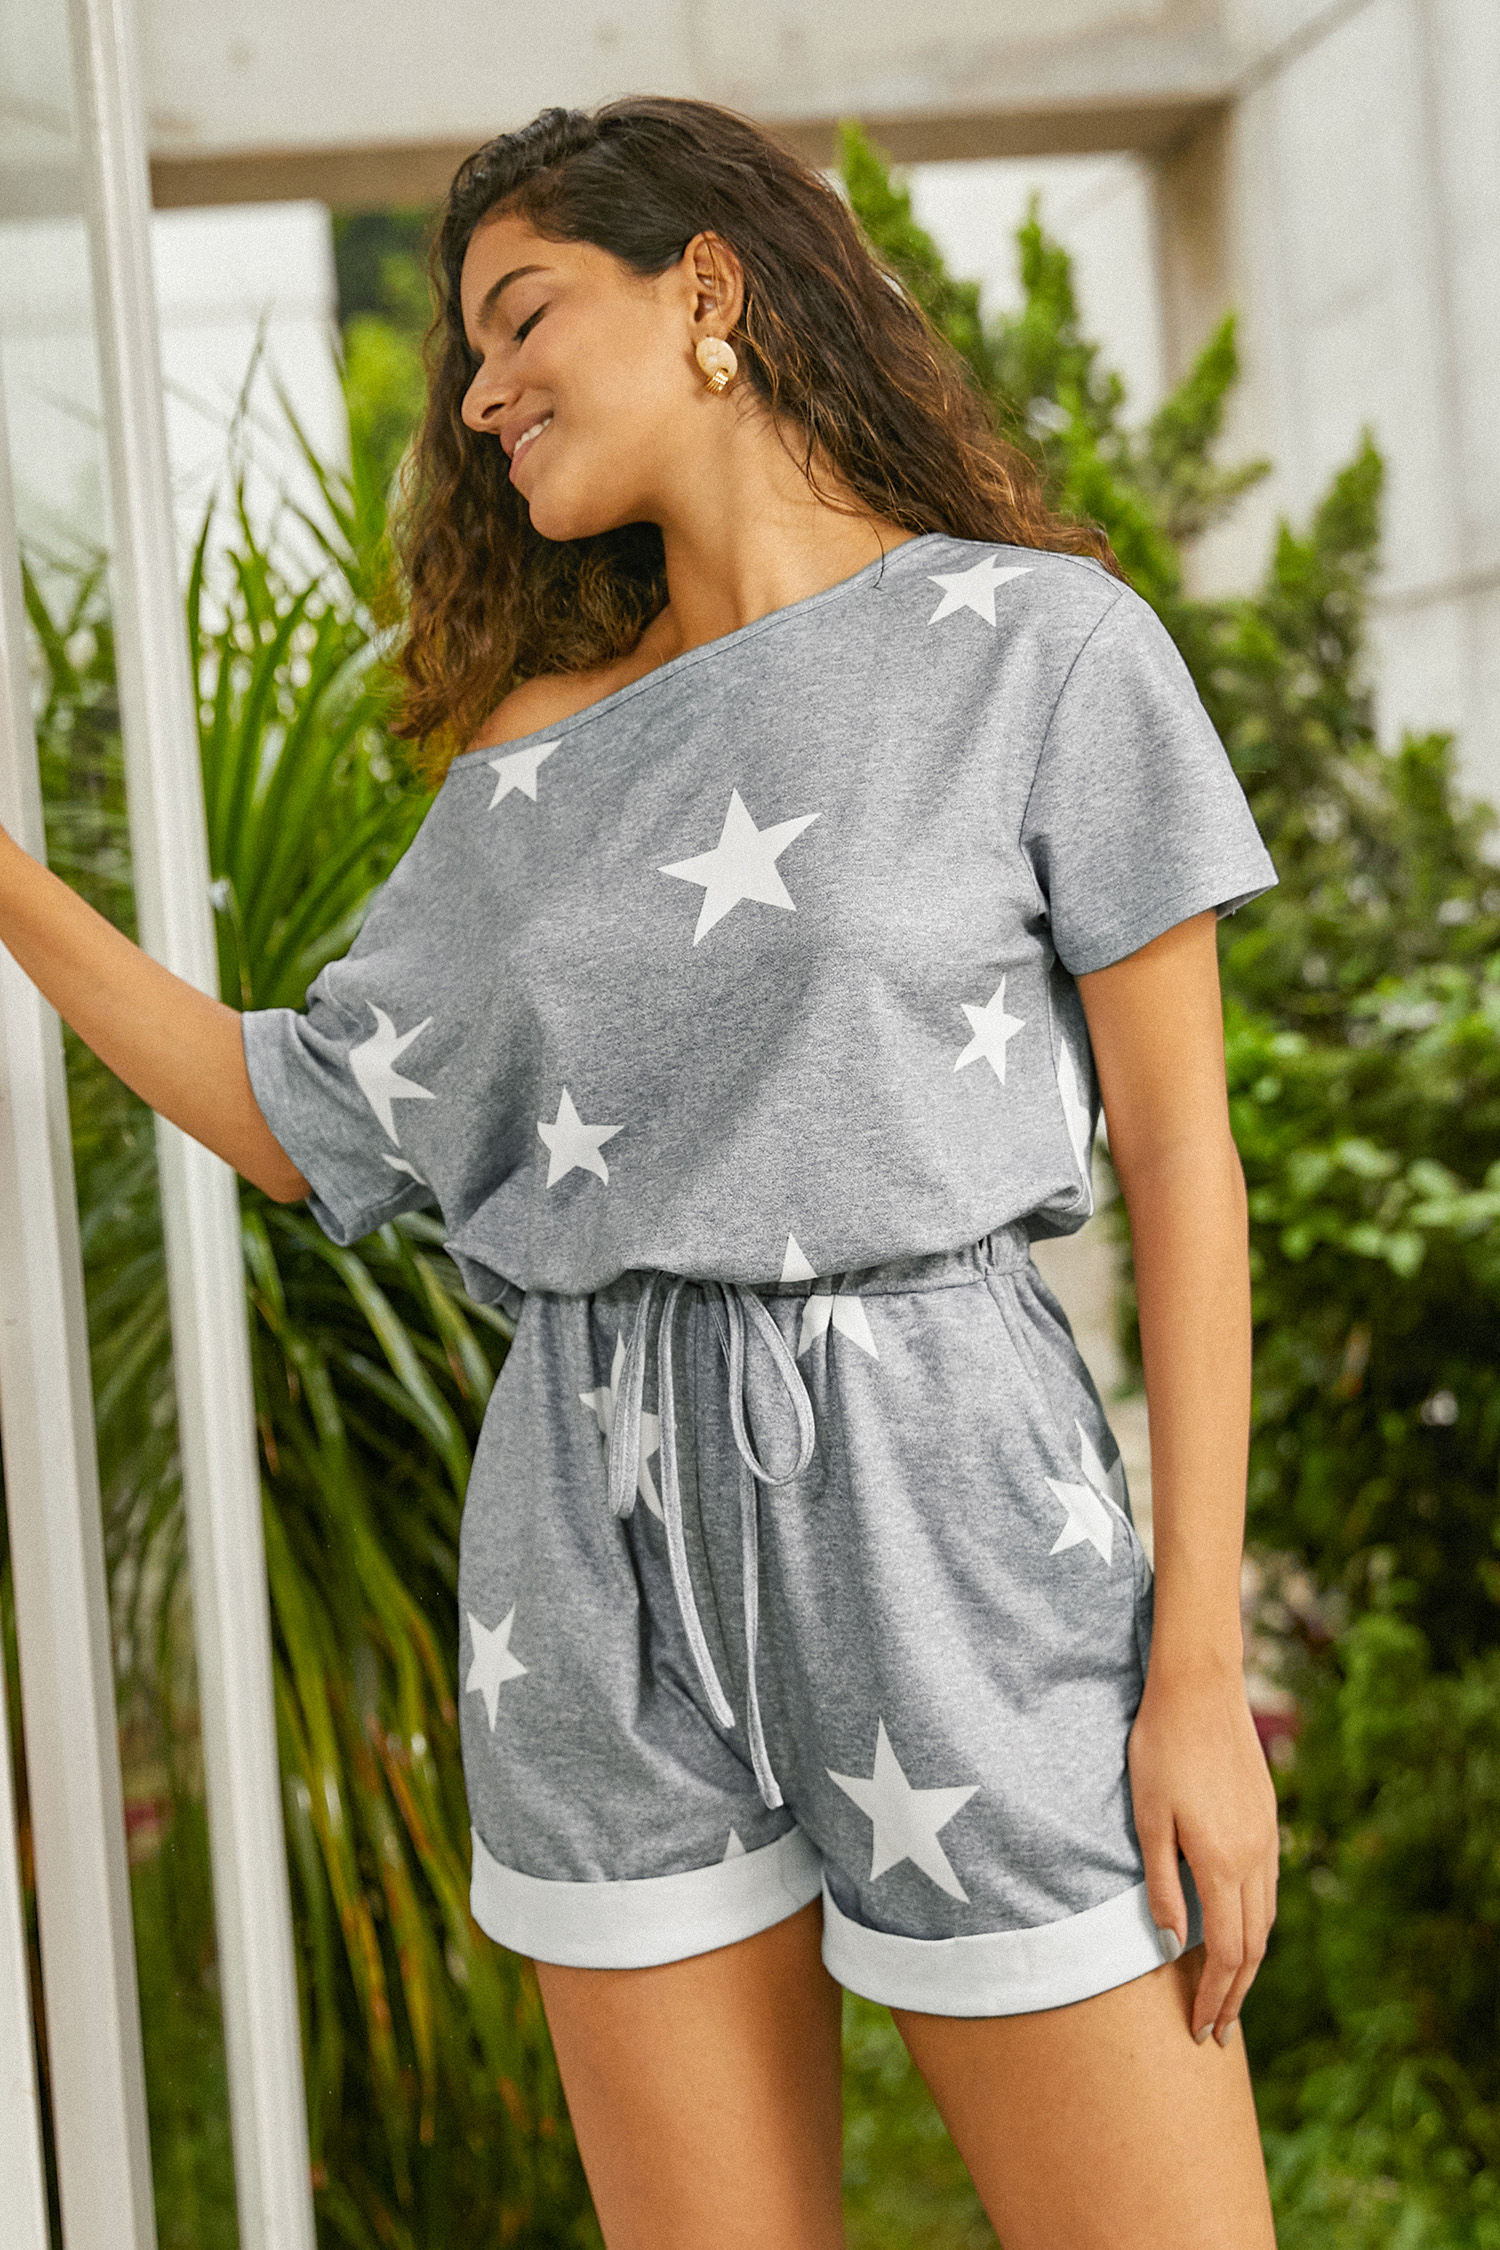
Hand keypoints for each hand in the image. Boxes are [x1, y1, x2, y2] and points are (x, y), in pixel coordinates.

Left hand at [1127, 1660, 1279, 2045]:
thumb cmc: (1161, 1747)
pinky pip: (1269, 1888)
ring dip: (1250, 1963)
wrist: (1200, 1688)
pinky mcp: (1267, 1818)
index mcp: (1223, 1862)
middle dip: (1236, 1994)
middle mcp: (1255, 1857)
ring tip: (1229, 1993)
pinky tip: (1241, 1930)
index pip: (1229, 1953)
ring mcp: (1267, 1837)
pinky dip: (1257, 1924)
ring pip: (1267, 1919)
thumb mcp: (1147, 1816)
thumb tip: (1170, 1943)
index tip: (1202, 2030)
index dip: (1216, 1996)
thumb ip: (1161, 1881)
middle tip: (1217, 2032)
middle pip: (1254, 1946)